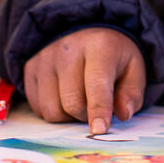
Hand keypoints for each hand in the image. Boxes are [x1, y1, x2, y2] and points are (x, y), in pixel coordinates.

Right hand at [23, 27, 144, 134]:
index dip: (98, 110)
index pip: (96, 83)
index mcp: (100, 46)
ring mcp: (45, 57)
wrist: (85, 32)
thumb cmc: (112, 56)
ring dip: (67, 116)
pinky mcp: (30, 67)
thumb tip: (124, 114)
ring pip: (51, 109)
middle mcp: (68, 49)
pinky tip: (63, 97)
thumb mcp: (133, 69)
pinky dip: (52, 110)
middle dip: (85, 115)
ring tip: (79, 101)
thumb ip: (132, 92)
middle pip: (71, 102)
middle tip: (95, 109)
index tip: (99, 130)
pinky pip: (37, 107)